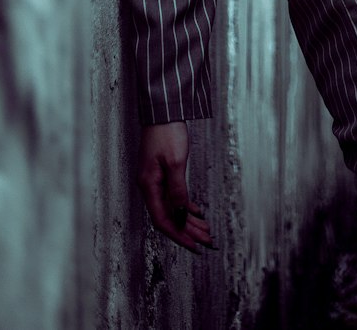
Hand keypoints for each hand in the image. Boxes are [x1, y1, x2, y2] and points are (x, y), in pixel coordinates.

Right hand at [137, 121, 214, 252]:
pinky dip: (186, 206)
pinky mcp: (161, 173)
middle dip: (188, 231)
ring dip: (189, 220)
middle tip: (208, 242)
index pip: (163, 220)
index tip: (194, 246)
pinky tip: (198, 212)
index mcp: (148, 186)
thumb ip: (177, 189)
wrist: (162, 110)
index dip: (179, 235)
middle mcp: (149, 186)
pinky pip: (174, 196)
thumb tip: (181, 215)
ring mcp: (154, 180)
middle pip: (169, 216)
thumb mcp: (175, 161)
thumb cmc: (167, 132)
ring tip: (206, 231)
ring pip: (173, 207)